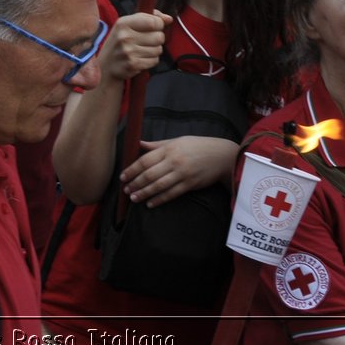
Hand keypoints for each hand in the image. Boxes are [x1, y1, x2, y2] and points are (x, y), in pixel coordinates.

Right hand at [100, 11, 169, 82]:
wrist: (106, 65)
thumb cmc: (120, 42)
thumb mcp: (128, 25)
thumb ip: (149, 18)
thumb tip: (169, 19)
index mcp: (123, 23)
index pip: (153, 22)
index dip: (159, 25)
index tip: (153, 27)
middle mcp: (125, 36)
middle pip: (159, 37)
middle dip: (157, 39)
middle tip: (146, 41)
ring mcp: (128, 52)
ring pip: (158, 49)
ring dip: (154, 50)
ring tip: (142, 50)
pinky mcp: (133, 65)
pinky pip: (155, 60)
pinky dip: (151, 60)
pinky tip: (141, 59)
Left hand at [121, 136, 239, 206]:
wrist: (221, 155)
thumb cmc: (197, 146)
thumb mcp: (176, 141)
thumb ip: (156, 145)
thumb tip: (138, 143)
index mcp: (168, 149)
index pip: (145, 160)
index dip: (132, 170)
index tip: (123, 176)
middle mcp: (174, 161)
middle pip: (149, 174)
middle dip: (135, 183)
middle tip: (125, 190)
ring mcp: (182, 174)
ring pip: (159, 186)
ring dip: (144, 193)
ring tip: (134, 198)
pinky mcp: (190, 184)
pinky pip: (172, 194)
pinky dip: (160, 200)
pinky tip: (150, 204)